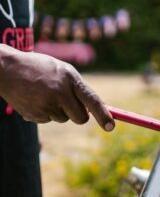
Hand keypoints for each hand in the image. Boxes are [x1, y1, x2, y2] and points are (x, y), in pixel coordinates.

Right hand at [0, 45, 114, 130]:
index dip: (103, 115)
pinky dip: (45, 113)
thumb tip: (95, 109)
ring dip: (59, 111)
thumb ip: (78, 88)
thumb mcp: (63, 71)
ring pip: (64, 118)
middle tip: (68, 103)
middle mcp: (60, 92)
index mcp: (70, 78)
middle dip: (79, 115)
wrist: (7, 69)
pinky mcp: (34, 114)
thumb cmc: (41, 68)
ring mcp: (46, 105)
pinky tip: (35, 99)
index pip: (92, 100)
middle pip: (80, 118)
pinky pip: (48, 120)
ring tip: (45, 94)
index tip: (111, 127)